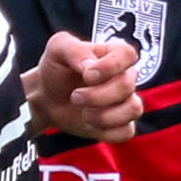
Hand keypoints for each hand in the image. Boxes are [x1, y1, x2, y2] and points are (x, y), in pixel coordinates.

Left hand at [27, 33, 141, 142]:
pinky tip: (90, 124)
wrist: (48, 98)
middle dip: (96, 96)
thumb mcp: (57, 49)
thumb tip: (91, 67)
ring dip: (103, 116)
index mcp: (113, 54)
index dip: (111, 66)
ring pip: (133, 110)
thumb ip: (75, 49)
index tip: (87, 76)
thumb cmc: (56, 69)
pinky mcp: (122, 124)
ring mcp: (126, 101)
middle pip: (127, 86)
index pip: (128, 54)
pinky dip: (105, 131)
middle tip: (75, 97)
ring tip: (84, 113)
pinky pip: (126, 132)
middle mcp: (125, 76)